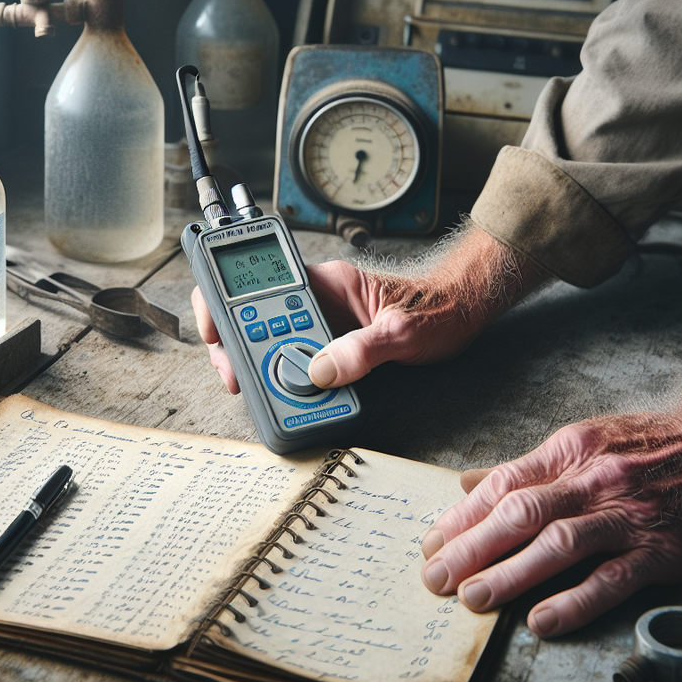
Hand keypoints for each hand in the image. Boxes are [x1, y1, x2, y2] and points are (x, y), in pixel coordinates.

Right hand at [190, 225, 544, 393]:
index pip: (259, 284)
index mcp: (326, 282)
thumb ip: (362, 350)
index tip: (215, 331)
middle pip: (254, 319)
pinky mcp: (331, 347)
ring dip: (258, 369)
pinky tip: (285, 398)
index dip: (225, 302)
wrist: (466, 314)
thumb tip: (320, 371)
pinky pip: (295, 362)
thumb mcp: (403, 332)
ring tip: (257, 390)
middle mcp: (317, 301)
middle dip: (234, 347)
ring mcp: (321, 325)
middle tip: (233, 376)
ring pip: (269, 344)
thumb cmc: (440, 308)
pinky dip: (283, 381)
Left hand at [421, 373, 681, 636]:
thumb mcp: (584, 440)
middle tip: (436, 578)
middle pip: (520, 515)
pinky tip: (542, 620)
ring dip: (510, 574)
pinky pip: (611, 577)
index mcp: (569, 450)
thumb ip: (528, 468)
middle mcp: (593, 479)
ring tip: (475, 599)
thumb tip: (467, 484)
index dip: (462, 516)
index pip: (503, 485)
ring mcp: (628, 514)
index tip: (431, 543)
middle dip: (471, 549)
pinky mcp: (661, 549)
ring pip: (558, 545)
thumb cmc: (651, 444)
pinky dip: (574, 600)